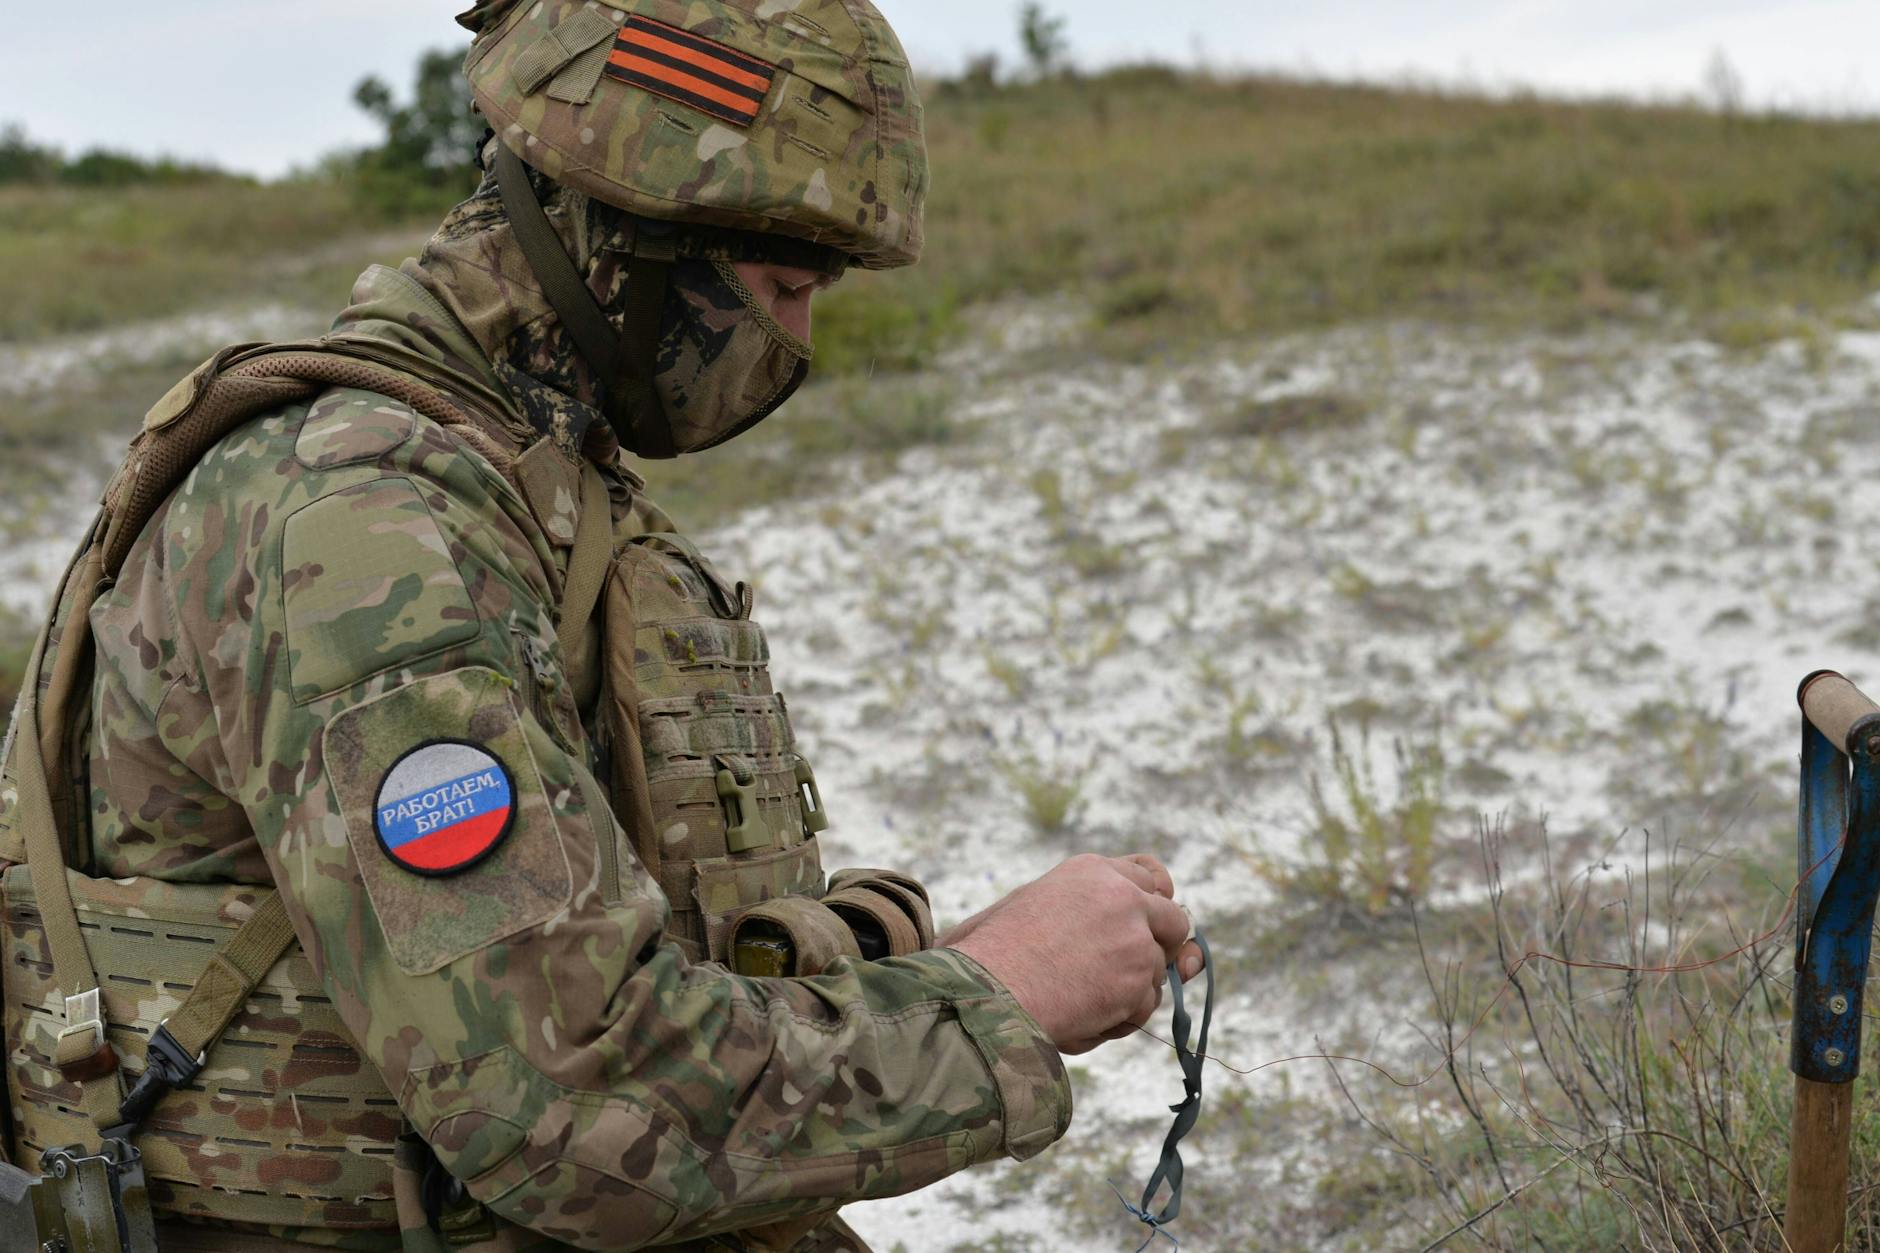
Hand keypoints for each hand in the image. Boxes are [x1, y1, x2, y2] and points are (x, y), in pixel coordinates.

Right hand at [941, 854, 1205, 1054]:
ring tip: (1077, 997)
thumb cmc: (993, 954)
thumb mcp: (1033, 908)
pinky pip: (1147, 1006)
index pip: (1150, 876)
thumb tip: (1161, 939)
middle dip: (1158, 947)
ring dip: (1129, 991)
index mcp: (1091, 871)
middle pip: (1173, 920)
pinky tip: (1082, 1014)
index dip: (1153, 905)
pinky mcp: (1139, 978)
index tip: (1148, 924)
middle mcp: (1122, 896)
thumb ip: (1089, 911)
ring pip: (1158, 971)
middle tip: (1123, 970)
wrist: (986, 987)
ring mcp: (1136, 937)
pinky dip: (1120, 1018)